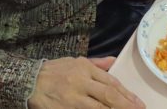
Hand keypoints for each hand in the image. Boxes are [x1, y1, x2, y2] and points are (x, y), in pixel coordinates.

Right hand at [28, 56, 145, 108]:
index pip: (110, 82)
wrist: (29, 81)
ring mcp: (73, 98)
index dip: (126, 93)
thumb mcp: (75, 61)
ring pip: (99, 108)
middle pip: (108, 95)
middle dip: (125, 105)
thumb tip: (115, 62)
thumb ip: (97, 63)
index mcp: (84, 68)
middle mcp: (80, 82)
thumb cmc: (54, 71)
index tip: (138, 102)